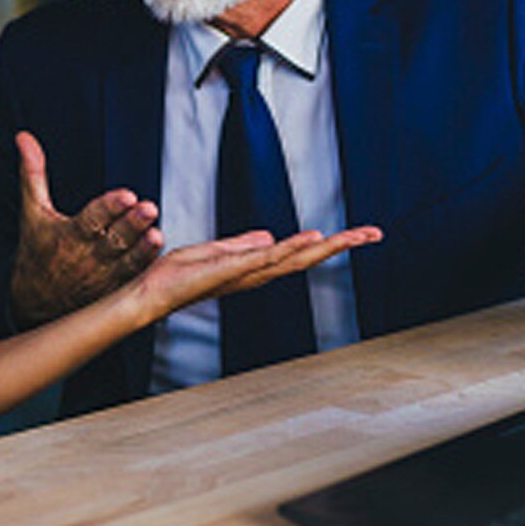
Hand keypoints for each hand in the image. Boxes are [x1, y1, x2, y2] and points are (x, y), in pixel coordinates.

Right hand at [9, 131, 163, 326]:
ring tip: (156, 233)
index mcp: (68, 235)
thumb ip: (33, 174)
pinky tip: (158, 252)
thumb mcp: (32, 212)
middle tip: (149, 208)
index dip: (109, 207)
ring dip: (143, 248)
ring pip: (127, 260)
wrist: (34, 303)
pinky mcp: (113, 290)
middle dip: (132, 224)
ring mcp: (103, 276)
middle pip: (114, 239)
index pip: (91, 219)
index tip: (127, 195)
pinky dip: (145, 268)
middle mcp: (87, 256)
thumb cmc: (37, 250)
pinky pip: (133, 279)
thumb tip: (23, 136)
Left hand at [131, 225, 383, 322]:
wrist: (150, 292)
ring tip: (357, 235)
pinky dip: (290, 248)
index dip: (329, 243)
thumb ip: (241, 244)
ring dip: (327, 246)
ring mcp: (245, 274)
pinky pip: (265, 258)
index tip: (358, 234)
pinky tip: (311, 239)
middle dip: (342, 246)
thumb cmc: (175, 276)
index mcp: (255, 267)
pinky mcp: (229, 271)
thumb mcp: (213, 251)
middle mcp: (256, 274)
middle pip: (307, 258)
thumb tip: (269, 235)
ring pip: (295, 258)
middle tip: (375, 233)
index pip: (299, 253)